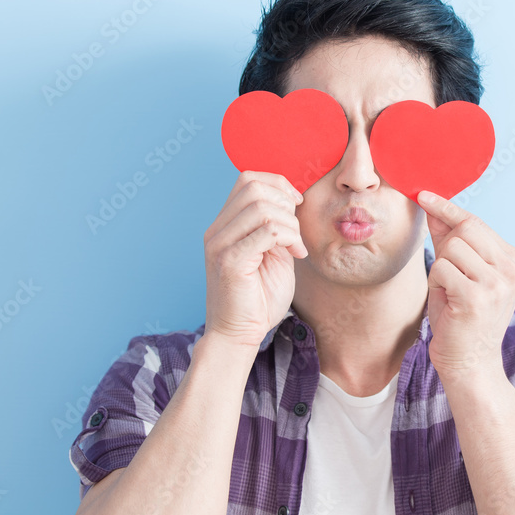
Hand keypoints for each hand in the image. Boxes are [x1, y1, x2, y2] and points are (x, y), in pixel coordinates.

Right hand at [203, 171, 307, 349]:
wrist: (239, 335)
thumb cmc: (259, 298)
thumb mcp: (273, 253)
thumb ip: (277, 227)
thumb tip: (292, 201)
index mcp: (225, 225)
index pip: (247, 180)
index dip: (278, 184)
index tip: (297, 205)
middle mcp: (217, 230)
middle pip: (253, 187)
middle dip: (285, 201)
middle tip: (297, 229)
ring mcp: (220, 244)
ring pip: (262, 208)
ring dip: (291, 224)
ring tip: (296, 246)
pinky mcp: (230, 261)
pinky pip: (266, 231)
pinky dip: (290, 238)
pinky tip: (296, 254)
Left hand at [417, 190, 514, 383]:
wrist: (469, 362)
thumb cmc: (462, 316)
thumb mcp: (459, 272)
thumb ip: (450, 239)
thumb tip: (431, 204)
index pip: (476, 222)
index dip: (447, 208)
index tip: (424, 194)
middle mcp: (512, 269)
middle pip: (463, 231)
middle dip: (446, 250)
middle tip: (451, 279)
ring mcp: (498, 283)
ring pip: (451, 249)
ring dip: (441, 270)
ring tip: (452, 294)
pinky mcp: (477, 297)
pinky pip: (441, 269)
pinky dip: (437, 284)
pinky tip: (450, 303)